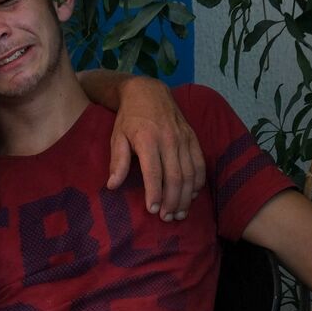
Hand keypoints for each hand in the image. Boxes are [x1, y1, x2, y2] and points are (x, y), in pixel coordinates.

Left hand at [107, 77, 204, 221]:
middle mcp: (169, 139)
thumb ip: (117, 161)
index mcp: (148, 139)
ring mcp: (183, 138)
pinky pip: (199, 163)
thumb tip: (112, 185)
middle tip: (167, 218)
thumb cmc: (129, 118)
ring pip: (190, 173)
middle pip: (175, 177)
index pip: (153, 173)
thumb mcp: (117, 136)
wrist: (148, 91)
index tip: (152, 210)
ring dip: (186, 197)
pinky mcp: (192, 137)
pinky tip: (192, 195)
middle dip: (172, 201)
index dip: (154, 194)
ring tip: (180, 213)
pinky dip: (198, 182)